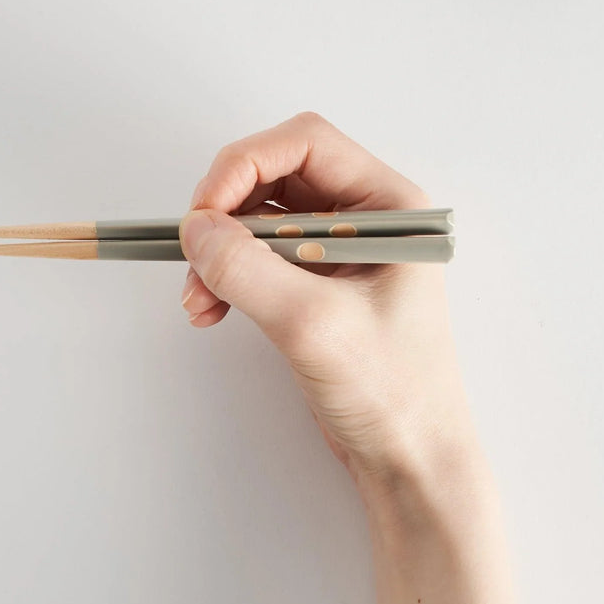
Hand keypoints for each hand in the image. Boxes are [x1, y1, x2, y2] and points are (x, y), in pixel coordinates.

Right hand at [179, 112, 472, 495]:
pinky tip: (209, 307)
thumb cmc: (392, 392)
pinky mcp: (314, 284)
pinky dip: (225, 275)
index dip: (245, 164)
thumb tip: (195, 228)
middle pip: (274, 176)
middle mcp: (364, 218)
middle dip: (225, 212)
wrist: (408, 459)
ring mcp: (337, 251)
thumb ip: (248, 270)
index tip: (205, 210)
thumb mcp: (312, 324)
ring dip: (218, 249)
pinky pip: (256, 256)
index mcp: (388, 206)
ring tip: (197, 297)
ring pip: (258, 218)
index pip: (305, 144)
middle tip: (195, 252)